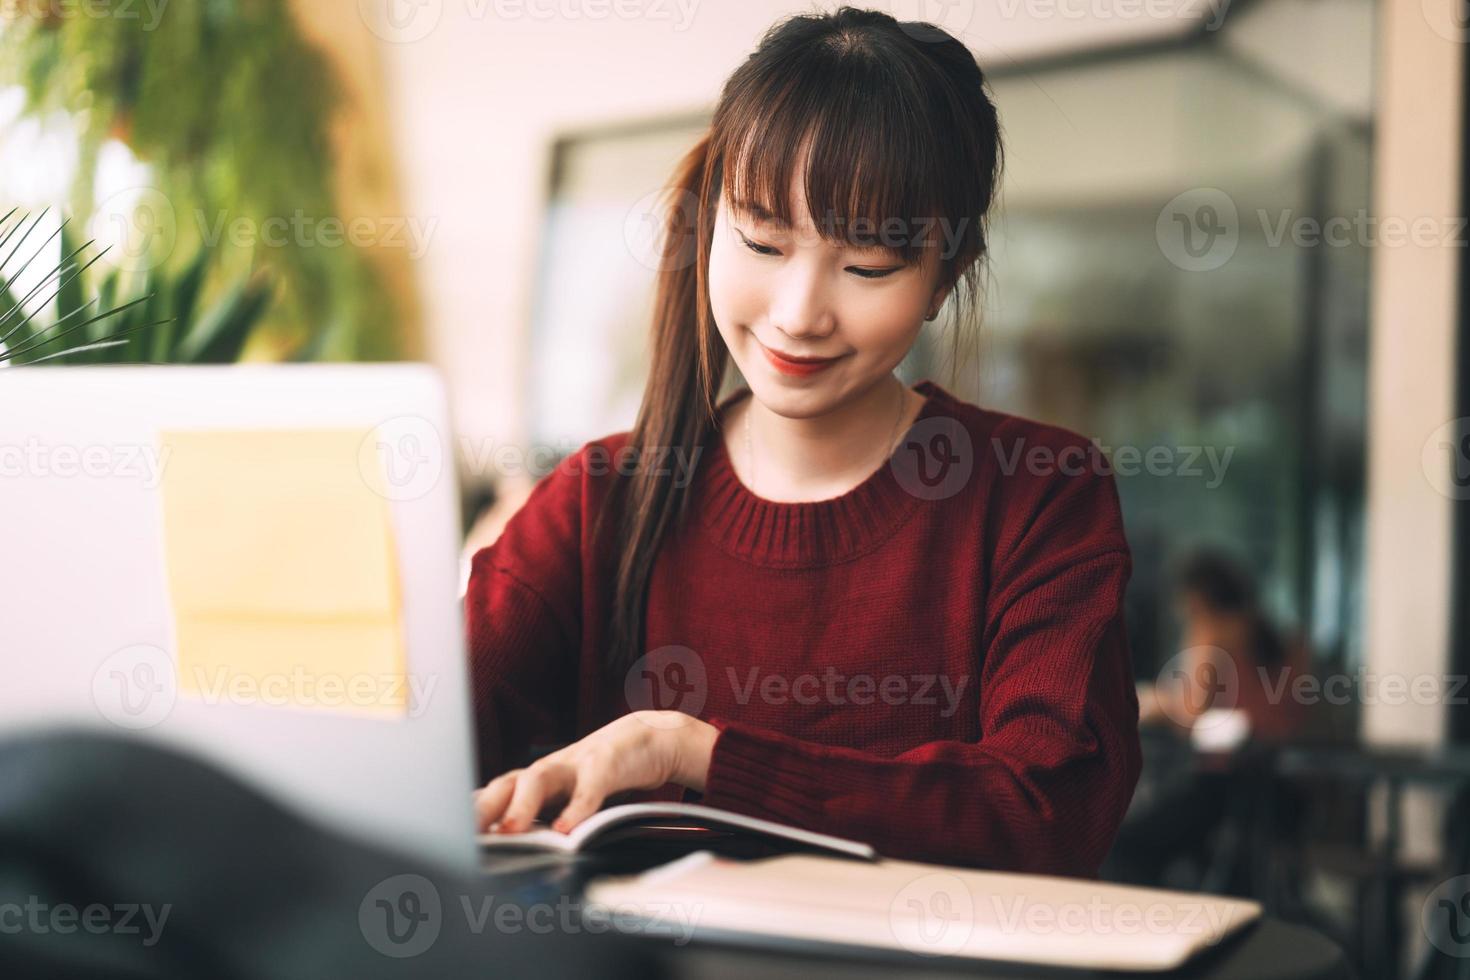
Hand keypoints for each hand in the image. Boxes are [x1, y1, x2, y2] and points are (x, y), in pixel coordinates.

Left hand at [474, 710, 716, 834]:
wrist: (653, 738)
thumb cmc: (604, 774)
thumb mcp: (572, 797)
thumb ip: (545, 818)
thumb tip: (512, 850)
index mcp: (537, 780)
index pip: (493, 795)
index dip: (469, 814)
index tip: (444, 837)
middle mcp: (550, 769)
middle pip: (506, 783)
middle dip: (481, 809)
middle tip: (464, 836)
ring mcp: (576, 763)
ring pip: (540, 777)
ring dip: (522, 805)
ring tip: (510, 832)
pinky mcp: (608, 763)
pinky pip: (590, 787)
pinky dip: (577, 808)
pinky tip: (568, 830)